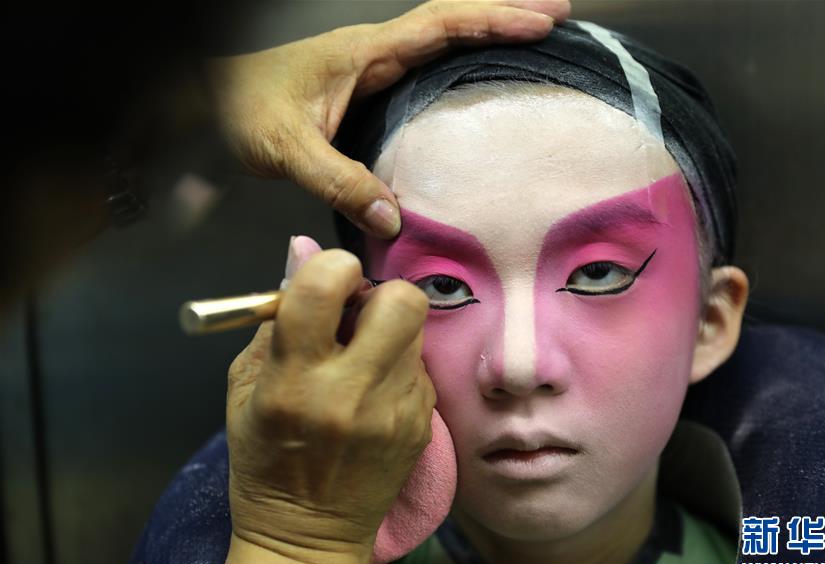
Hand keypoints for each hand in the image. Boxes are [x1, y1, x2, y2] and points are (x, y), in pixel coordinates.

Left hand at [208, 0, 570, 236]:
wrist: (206, 103)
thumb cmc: (239, 110)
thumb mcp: (286, 147)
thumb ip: (337, 179)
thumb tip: (393, 220)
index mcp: (364, 52)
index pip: (440, 25)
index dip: (493, 19)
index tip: (541, 21)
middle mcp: (373, 52)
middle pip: (452, 22)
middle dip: (506, 14)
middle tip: (559, 16)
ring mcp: (370, 68)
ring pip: (440, 41)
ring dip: (487, 35)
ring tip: (535, 39)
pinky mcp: (364, 89)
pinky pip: (423, 70)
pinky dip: (459, 65)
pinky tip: (476, 82)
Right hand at [216, 248, 434, 563]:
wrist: (308, 536)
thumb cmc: (265, 460)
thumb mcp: (244, 388)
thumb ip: (275, 319)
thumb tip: (301, 252)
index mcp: (296, 381)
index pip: (325, 288)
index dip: (333, 266)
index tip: (330, 278)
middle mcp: (352, 394)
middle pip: (402, 301)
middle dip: (382, 293)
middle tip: (360, 314)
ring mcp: (396, 412)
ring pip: (416, 331)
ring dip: (391, 330)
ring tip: (363, 358)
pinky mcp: (422, 427)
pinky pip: (420, 368)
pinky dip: (399, 367)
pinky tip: (374, 393)